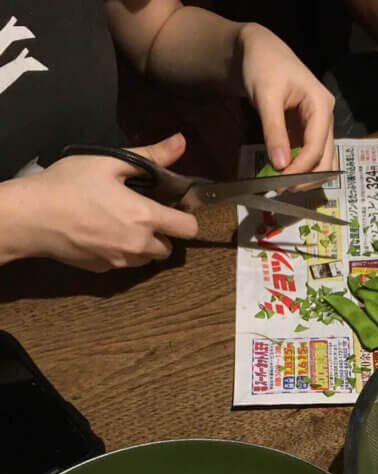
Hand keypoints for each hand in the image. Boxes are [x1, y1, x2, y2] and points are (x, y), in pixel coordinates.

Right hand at [3, 134, 197, 271]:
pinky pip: (124, 264)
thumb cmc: (69, 185)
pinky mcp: (104, 269)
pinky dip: (122, 252)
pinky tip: (103, 234)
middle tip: (143, 214)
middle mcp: (138, 245)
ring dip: (144, 246)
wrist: (30, 216)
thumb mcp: (110, 162)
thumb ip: (151, 156)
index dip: (186, 217)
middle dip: (163, 233)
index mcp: (146, 217)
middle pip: (169, 248)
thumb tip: (181, 142)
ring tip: (123, 224)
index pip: (189, 229)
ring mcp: (121, 261)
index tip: (173, 208)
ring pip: (147, 259)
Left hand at [237, 23, 336, 174]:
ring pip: (323, 161)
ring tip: (283, 186)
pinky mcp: (309, 132)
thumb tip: (279, 166)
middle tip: (282, 189)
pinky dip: (301, 169)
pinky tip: (285, 176)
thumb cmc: (263, 68)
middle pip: (326, 158)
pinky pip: (311, 156)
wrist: (260, 53)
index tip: (281, 182)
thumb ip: (274, 131)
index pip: (317, 145)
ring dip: (307, 177)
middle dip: (307, 177)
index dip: (301, 167)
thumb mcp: (266, 97)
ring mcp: (320, 126)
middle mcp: (326, 118)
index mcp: (321, 105)